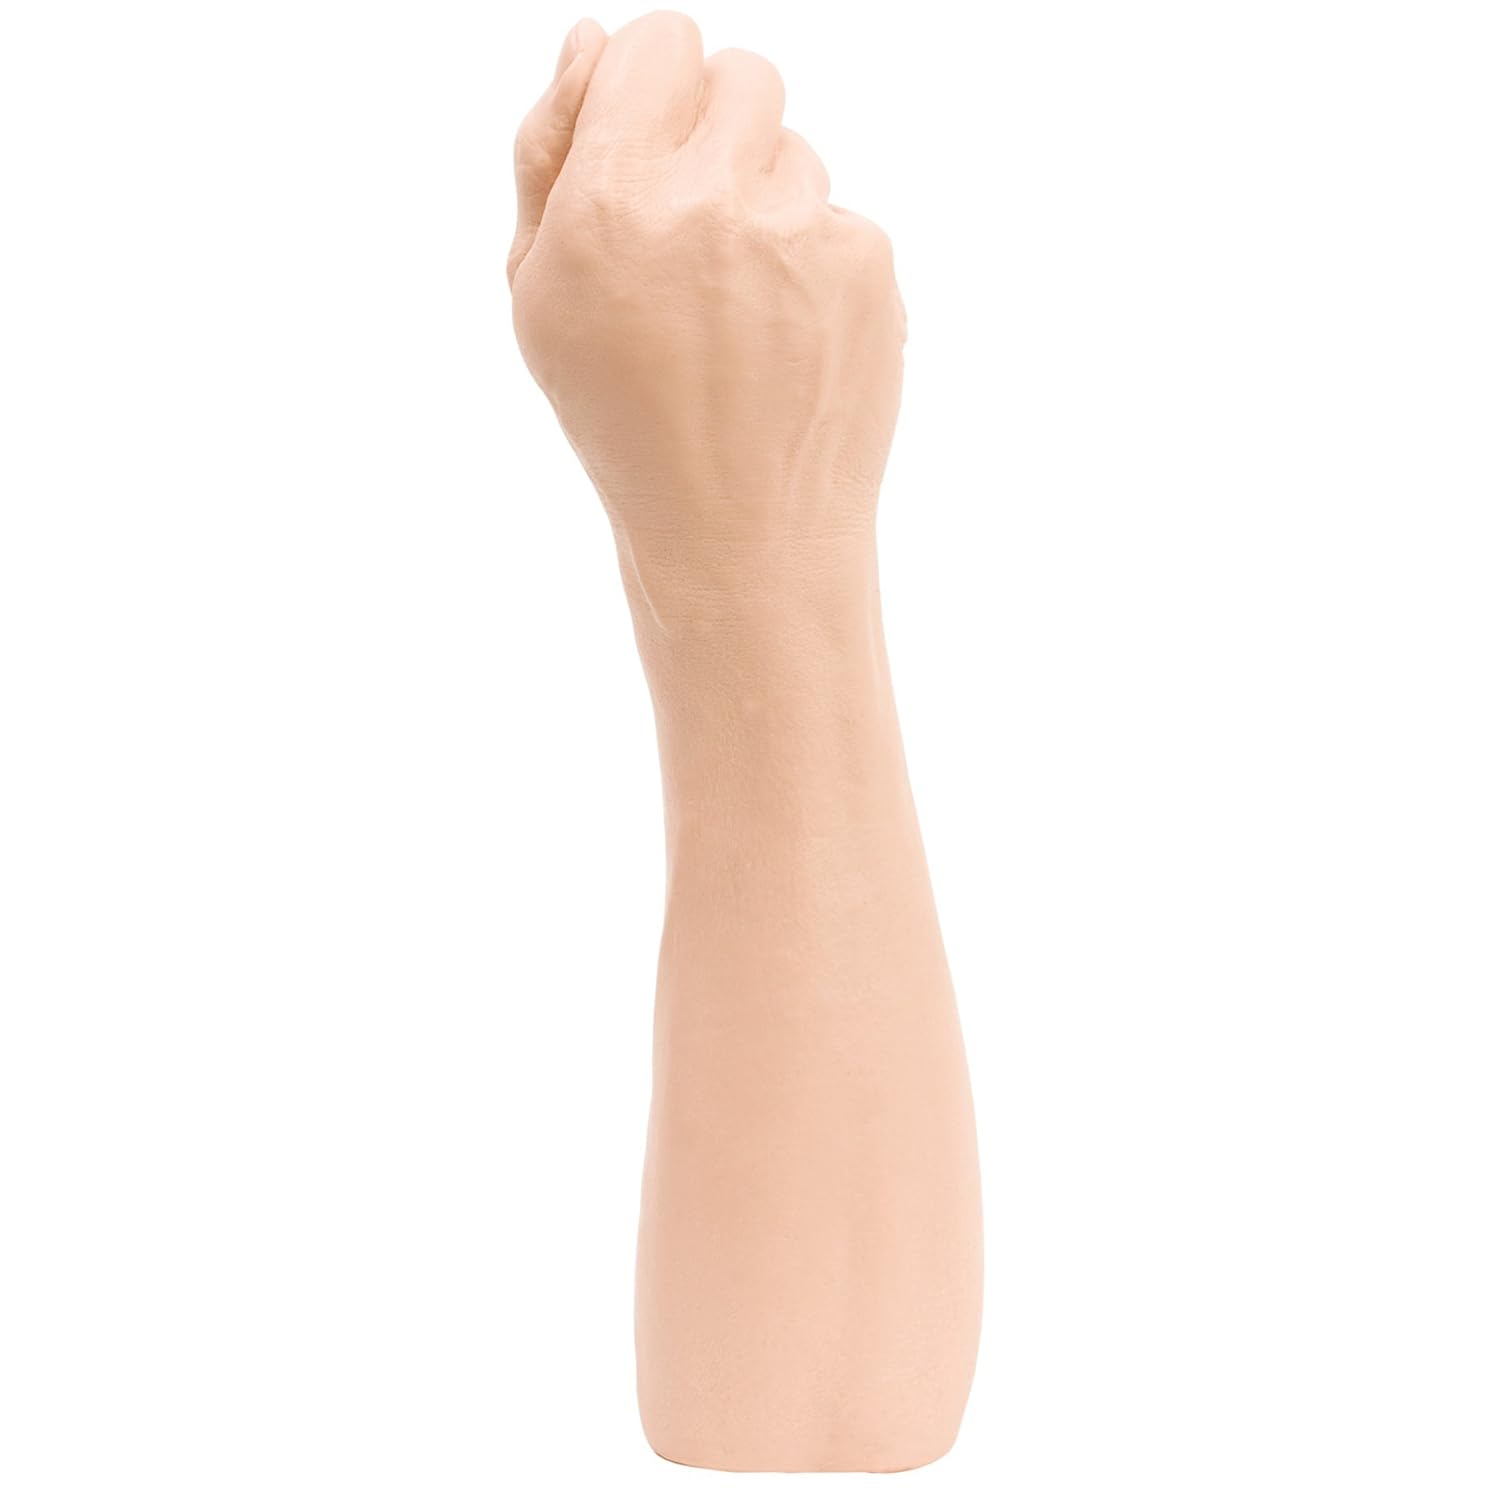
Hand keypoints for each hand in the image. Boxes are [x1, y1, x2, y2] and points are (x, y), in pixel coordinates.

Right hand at [508, 13, 906, 588]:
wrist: (739, 535)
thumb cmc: (623, 420)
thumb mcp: (542, 300)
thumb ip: (548, 155)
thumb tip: (590, 41)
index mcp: (612, 201)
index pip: (661, 41)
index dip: (656, 88)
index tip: (652, 148)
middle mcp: (711, 201)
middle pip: (742, 73)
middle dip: (719, 135)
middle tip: (698, 235)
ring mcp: (801, 232)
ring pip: (797, 149)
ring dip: (769, 203)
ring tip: (741, 310)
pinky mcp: (869, 266)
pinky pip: (840, 216)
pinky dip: (816, 263)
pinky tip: (789, 337)